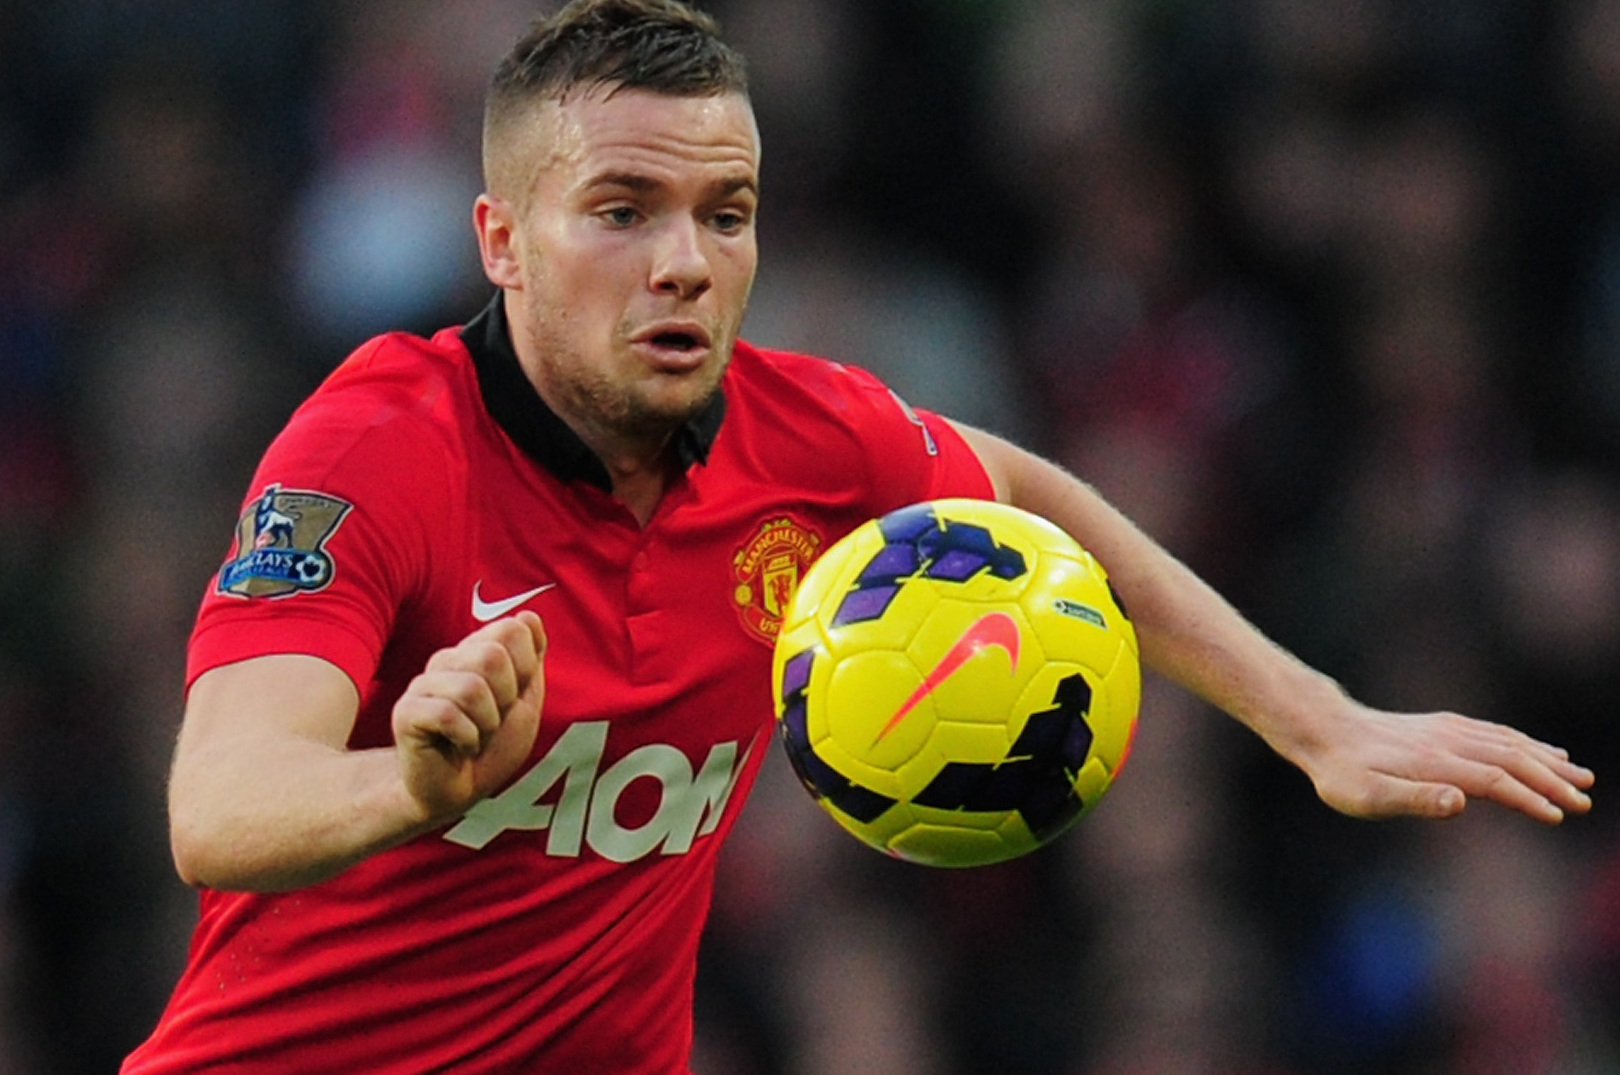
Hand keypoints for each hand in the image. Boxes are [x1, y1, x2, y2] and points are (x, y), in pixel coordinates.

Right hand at [391, 611, 545, 825]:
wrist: (457, 792)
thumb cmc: (490, 748)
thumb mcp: (524, 703)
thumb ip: (530, 660)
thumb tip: (528, 616)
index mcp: (476, 651)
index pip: (512, 629)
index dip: (525, 669)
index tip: (512, 699)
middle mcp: (447, 660)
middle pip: (493, 655)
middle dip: (506, 699)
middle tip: (491, 722)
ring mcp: (423, 684)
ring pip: (473, 688)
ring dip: (486, 724)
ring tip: (475, 736)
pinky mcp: (406, 712)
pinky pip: (449, 715)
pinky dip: (467, 739)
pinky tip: (459, 747)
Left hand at [1294, 701, 1594, 822]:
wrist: (1322, 728)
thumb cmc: (1340, 772)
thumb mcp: (1366, 796)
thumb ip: (1414, 800)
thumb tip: (1461, 803)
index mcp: (1435, 765)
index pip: (1494, 782)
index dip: (1529, 798)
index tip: (1558, 816)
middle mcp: (1447, 743)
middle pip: (1511, 759)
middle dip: (1550, 780)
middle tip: (1585, 801)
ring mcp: (1446, 731)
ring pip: (1508, 743)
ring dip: (1546, 759)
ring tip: (1580, 775)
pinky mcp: (1442, 726)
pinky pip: (1494, 732)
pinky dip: (1524, 742)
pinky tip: (1541, 750)